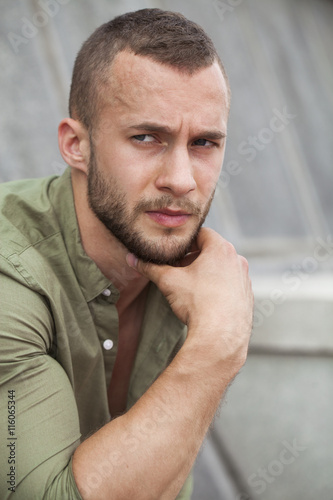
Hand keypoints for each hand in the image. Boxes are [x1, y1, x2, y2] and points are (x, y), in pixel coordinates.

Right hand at [127, 228, 253, 369]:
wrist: (220, 337)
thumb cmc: (197, 303)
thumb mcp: (168, 281)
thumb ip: (150, 267)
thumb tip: (132, 259)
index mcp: (221, 249)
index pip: (202, 233)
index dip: (185, 241)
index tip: (174, 251)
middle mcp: (237, 260)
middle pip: (212, 250)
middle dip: (193, 257)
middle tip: (177, 268)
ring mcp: (244, 279)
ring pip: (222, 268)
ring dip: (206, 272)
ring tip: (190, 285)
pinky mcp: (247, 296)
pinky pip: (230, 284)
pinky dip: (218, 287)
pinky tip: (204, 300)